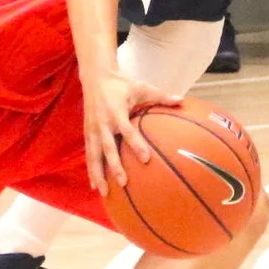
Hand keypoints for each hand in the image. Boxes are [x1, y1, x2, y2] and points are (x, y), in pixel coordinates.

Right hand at [81, 69, 167, 191]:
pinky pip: (89, 155)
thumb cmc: (121, 84)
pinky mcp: (87, 133)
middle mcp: (102, 123)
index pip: (127, 131)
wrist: (95, 77)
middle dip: (114, 166)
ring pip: (94, 155)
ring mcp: (92, 129)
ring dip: (98, 174)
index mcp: (116, 112)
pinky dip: (90, 171)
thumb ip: (161, 96)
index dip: (136, 145)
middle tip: (123, 182)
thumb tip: (182, 100)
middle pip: (108, 148)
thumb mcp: (141, 87)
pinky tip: (94, 186)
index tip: (146, 159)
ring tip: (103, 192)